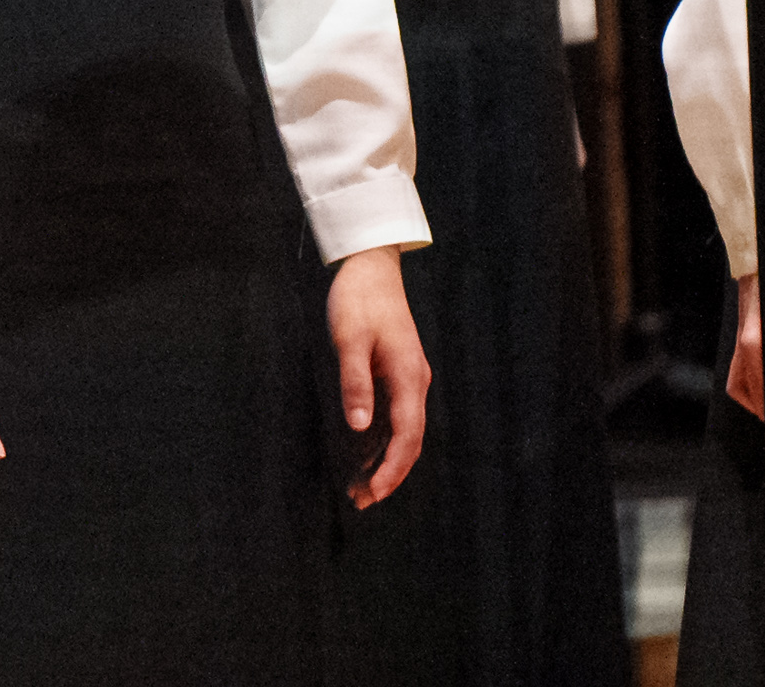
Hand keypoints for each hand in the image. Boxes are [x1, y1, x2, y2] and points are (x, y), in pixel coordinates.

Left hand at [326, 246, 429, 508]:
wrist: (371, 265)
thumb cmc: (358, 299)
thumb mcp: (349, 338)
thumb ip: (355, 382)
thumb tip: (359, 426)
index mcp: (409, 376)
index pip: (407, 435)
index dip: (392, 468)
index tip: (374, 493)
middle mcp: (415, 382)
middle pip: (410, 440)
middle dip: (390, 473)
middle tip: (362, 500)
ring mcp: (409, 377)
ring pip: (405, 430)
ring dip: (386, 460)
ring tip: (361, 486)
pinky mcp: (398, 372)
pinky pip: (397, 416)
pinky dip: (383, 439)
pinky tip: (364, 452)